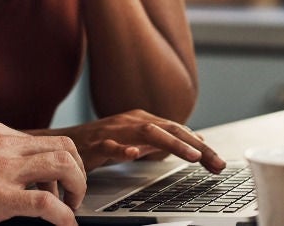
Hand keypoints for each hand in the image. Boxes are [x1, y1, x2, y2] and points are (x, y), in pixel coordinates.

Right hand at [0, 122, 87, 224]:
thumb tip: (6, 171)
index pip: (45, 140)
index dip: (60, 163)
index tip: (59, 184)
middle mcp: (3, 145)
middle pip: (64, 146)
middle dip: (77, 172)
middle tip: (73, 196)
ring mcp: (2, 169)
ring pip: (63, 166)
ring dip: (77, 189)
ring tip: (71, 209)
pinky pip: (46, 204)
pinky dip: (64, 216)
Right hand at [48, 110, 225, 172]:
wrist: (64, 142)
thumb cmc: (101, 143)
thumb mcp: (138, 140)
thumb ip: (164, 140)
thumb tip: (196, 140)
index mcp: (143, 120)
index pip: (178, 131)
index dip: (201, 147)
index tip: (219, 164)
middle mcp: (131, 122)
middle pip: (169, 129)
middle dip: (195, 146)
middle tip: (216, 163)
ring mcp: (113, 131)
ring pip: (147, 133)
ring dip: (172, 143)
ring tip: (192, 156)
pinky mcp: (95, 144)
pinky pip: (110, 146)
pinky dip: (123, 149)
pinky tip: (135, 154)